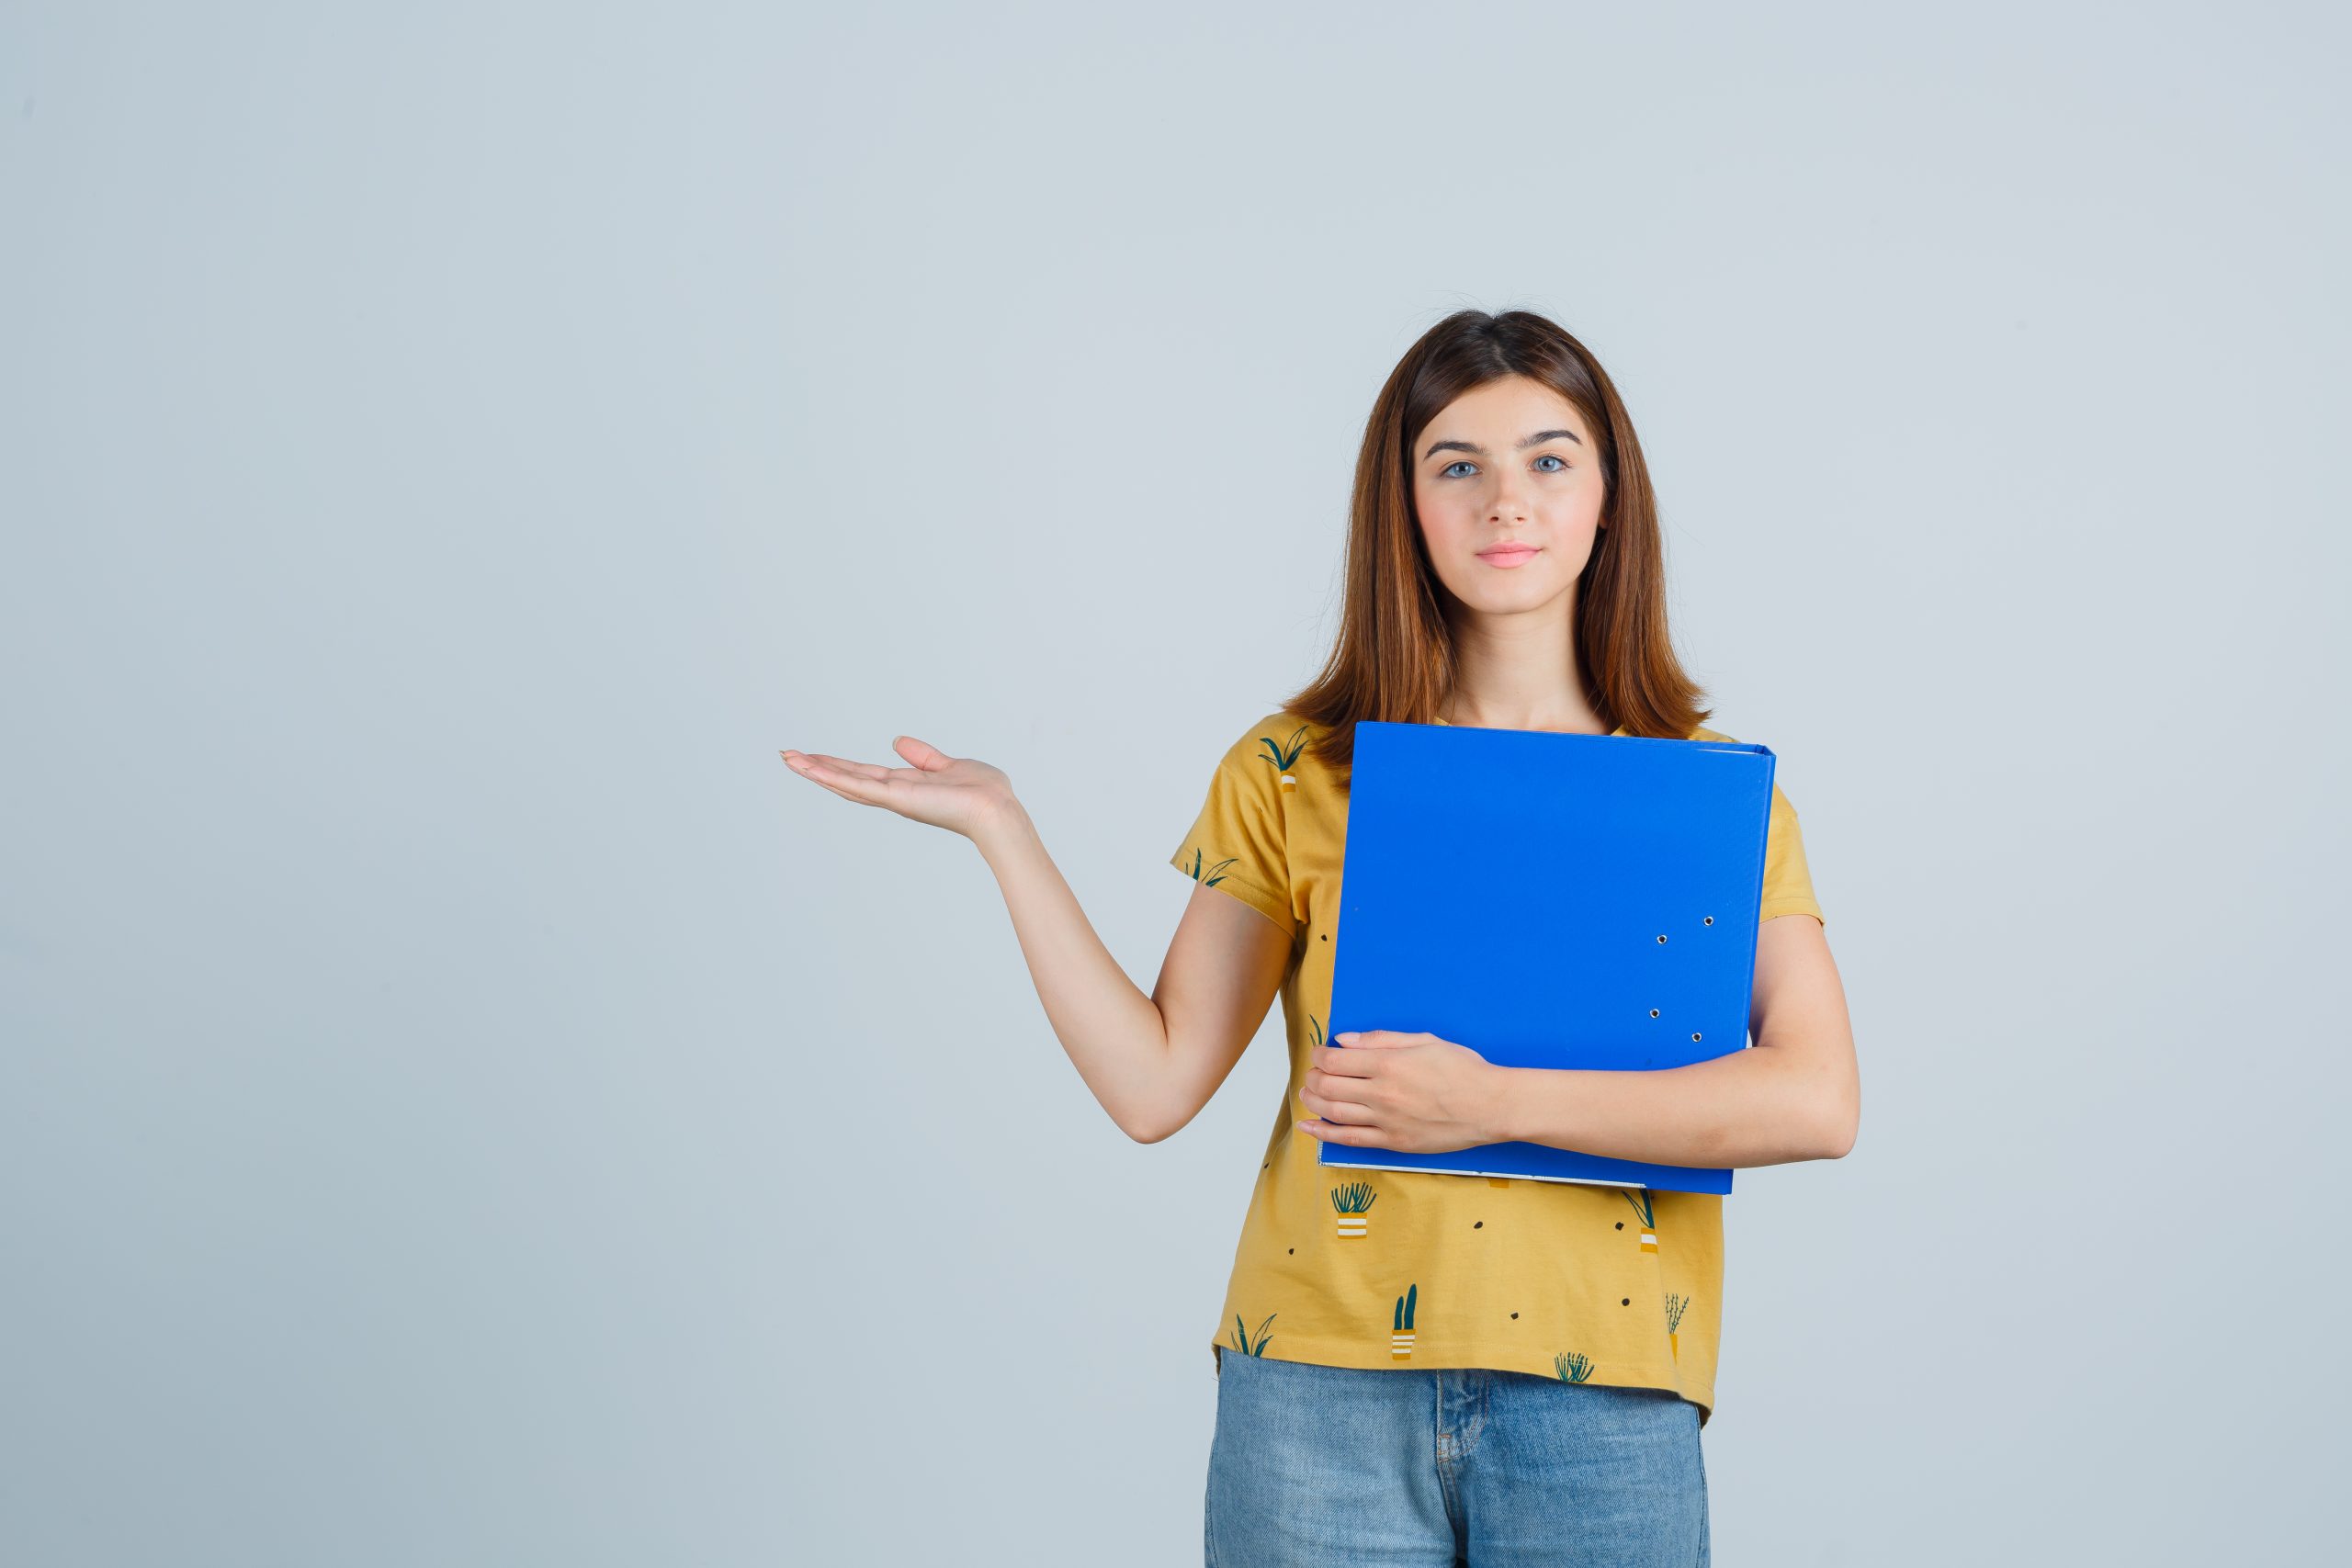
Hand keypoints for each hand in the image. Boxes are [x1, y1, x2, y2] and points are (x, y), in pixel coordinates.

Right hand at [780, 736, 1018, 840]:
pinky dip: (835, 777)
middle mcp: (894, 794)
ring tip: (789, 759)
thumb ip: (921, 755)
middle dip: (817, 768)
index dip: (838, 764)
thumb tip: (897, 741)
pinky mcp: (897, 798)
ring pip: (846, 783)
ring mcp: (893, 798)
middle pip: (847, 779)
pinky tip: (813, 768)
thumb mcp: (946, 765)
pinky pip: (860, 786)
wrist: (997, 810)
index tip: (814, 755)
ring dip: (816, 771)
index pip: (863, 773)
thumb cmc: (983, 793)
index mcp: (905, 785)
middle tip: (788, 756)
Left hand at [1295, 1031, 1510, 1153]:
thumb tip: (1345, 1040)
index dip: (1320, 1056)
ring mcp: (1386, 1121)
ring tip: (1307, 1094)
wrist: (1490, 1106)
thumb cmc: (1463, 1070)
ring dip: (1313, 1102)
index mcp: (1388, 1064)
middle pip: (1329, 1086)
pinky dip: (1324, 1134)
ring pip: (1334, 1112)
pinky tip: (1309, 1127)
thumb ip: (1380, 1040)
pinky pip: (1350, 1139)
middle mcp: (1382, 1094)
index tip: (1320, 1054)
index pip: (1335, 1060)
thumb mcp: (1424, 1041)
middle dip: (1314, 1078)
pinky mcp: (1394, 1142)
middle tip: (1314, 1073)